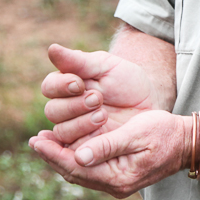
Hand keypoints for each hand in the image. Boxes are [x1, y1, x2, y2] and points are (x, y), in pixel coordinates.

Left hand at [31, 109, 186, 198]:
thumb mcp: (136, 134)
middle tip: (34, 140)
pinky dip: (74, 157)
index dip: (54, 154)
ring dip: (61, 157)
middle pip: (74, 173)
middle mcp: (115, 184)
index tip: (36, 140)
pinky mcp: (118, 174)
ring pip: (80, 172)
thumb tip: (78, 155)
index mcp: (118, 177)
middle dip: (52, 156)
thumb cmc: (164, 134)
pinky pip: (89, 169)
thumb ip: (107, 146)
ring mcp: (116, 181)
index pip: (77, 167)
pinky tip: (66, 145)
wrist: (185, 143)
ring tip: (43, 141)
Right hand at [36, 44, 160, 145]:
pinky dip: (83, 141)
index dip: (60, 86)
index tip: (78, 83)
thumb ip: (78, 61)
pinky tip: (97, 134)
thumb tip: (51, 49)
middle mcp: (66, 108)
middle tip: (97, 99)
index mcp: (67, 85)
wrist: (149, 105)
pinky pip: (74, 150)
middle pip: (52, 111)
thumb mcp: (106, 67)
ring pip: (61, 131)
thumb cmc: (126, 81)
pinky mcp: (85, 148)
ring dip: (80, 123)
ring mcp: (75, 130)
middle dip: (74, 106)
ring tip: (103, 115)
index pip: (49, 87)